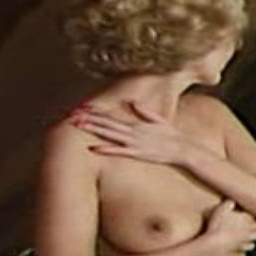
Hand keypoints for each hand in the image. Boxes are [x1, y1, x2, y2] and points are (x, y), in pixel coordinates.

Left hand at [77, 102, 195, 164]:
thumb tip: (133, 102)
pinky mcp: (138, 153)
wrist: (183, 149)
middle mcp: (133, 131)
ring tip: (78, 126)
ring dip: (93, 129)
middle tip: (72, 115)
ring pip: (109, 134)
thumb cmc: (173, 136)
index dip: (96, 113)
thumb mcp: (159, 120)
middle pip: (107, 123)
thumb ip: (145, 111)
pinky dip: (106, 149)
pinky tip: (93, 148)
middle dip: (89, 119)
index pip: (112, 116)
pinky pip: (118, 151)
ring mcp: (134, 142)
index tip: (83, 109)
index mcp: (136, 124)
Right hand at [203, 200, 255, 252]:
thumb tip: (232, 201)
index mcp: (245, 218)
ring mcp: (245, 238)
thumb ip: (228, 204)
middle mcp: (248, 228)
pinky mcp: (240, 247)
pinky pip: (250, 246)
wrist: (214, 242)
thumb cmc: (218, 224)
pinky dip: (252, 245)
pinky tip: (252, 244)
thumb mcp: (221, 209)